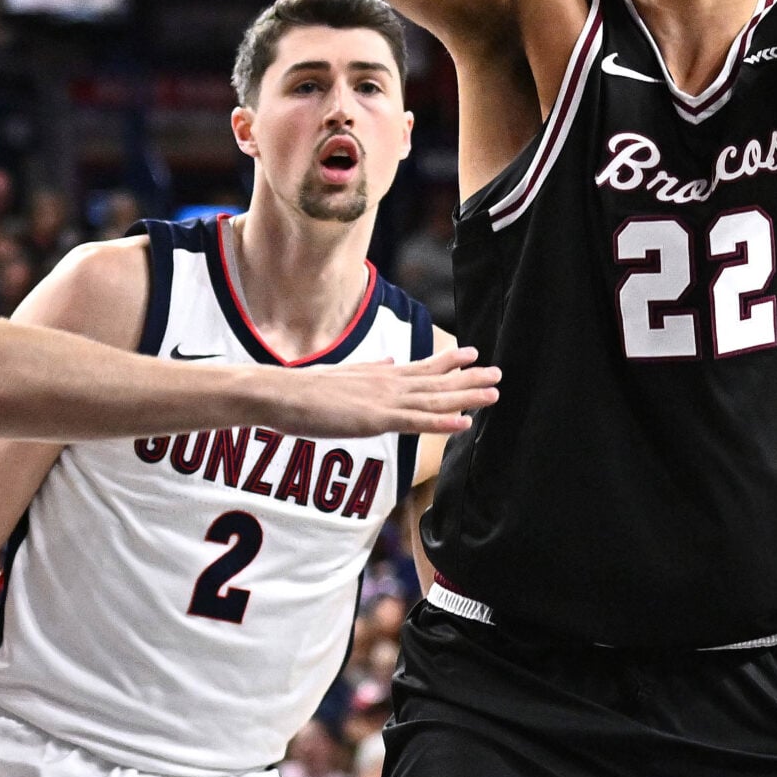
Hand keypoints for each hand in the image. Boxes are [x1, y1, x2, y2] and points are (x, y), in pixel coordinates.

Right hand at [274, 343, 498, 438]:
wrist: (280, 393)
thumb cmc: (304, 389)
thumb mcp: (341, 375)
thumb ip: (369, 370)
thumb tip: (388, 361)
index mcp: (379, 374)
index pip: (421, 367)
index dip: (449, 361)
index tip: (472, 353)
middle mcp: (387, 383)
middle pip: (436, 381)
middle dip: (469, 378)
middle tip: (497, 373)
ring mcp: (383, 400)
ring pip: (433, 399)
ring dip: (466, 396)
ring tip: (493, 393)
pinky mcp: (375, 419)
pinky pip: (415, 422)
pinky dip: (441, 422)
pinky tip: (464, 423)